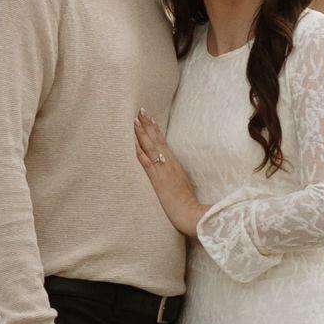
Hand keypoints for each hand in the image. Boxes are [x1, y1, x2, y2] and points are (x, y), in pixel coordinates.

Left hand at [134, 110, 204, 236]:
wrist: (190, 213)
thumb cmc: (187, 201)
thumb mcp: (183, 182)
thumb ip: (175, 174)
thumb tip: (170, 169)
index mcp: (174, 163)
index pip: (163, 142)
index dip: (156, 129)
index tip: (150, 117)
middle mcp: (168, 163)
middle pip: (156, 139)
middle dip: (148, 124)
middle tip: (141, 110)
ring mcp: (162, 170)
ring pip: (150, 147)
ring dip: (142, 133)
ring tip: (136, 120)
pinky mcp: (157, 179)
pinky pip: (146, 162)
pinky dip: (140, 151)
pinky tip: (134, 143)